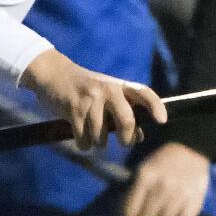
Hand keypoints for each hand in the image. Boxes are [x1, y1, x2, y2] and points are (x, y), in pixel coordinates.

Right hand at [20, 49, 166, 150]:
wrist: (52, 73)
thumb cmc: (85, 89)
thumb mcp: (106, 95)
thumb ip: (124, 112)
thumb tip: (140, 136)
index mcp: (118, 85)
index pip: (143, 93)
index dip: (155, 106)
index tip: (162, 121)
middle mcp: (107, 89)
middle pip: (127, 121)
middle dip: (126, 139)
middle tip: (123, 142)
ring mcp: (90, 99)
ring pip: (102, 137)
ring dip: (97, 142)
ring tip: (91, 132)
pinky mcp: (73, 109)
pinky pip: (84, 141)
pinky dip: (82, 143)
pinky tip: (78, 132)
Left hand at [120, 141, 210, 215]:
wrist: (190, 149)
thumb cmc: (161, 161)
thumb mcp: (142, 170)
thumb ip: (131, 193)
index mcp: (145, 176)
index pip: (130, 211)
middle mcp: (161, 187)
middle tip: (149, 211)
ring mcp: (179, 196)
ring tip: (164, 210)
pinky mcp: (194, 204)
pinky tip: (176, 214)